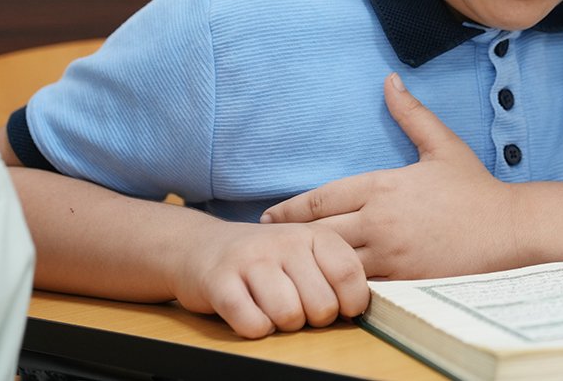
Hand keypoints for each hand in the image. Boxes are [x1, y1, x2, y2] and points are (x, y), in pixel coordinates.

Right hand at [170, 219, 367, 337]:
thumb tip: (362, 308)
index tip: (343, 310)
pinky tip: (250, 312)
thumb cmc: (265, 258)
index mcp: (312, 234)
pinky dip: (255, 328)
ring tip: (272, 308)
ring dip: (282, 325)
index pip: (348, 274)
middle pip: (322, 305)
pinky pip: (253, 324)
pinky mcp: (220, 281)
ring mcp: (251, 259)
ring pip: (289, 317)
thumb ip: (334, 272)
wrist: (200, 246)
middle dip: (312, 319)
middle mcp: (284, 241)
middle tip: (297, 306)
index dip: (351, 303)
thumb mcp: (304, 253)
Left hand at [261, 74, 518, 279]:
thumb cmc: (475, 189)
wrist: (510, 229)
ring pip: (333, 262)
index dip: (290, 210)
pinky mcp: (402, 280)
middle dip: (290, 240)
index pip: (320, 199)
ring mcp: (390, 254)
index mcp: (382, 186)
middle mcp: (379, 220)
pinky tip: (324, 290)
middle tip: (267, 248)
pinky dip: (340, 286)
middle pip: (317, 233)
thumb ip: (411, 114)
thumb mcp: (442, 145)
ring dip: (311, 265)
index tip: (270, 217)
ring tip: (288, 270)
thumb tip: (390, 79)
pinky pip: (360, 286)